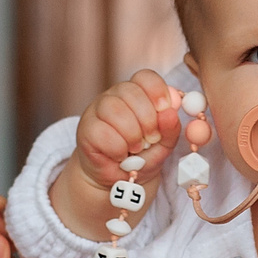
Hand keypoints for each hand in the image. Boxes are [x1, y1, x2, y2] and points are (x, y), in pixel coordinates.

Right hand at [53, 69, 181, 231]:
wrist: (119, 180)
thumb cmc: (141, 157)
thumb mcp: (164, 144)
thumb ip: (170, 128)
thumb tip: (170, 113)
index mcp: (137, 93)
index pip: (145, 78)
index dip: (157, 91)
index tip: (165, 109)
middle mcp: (115, 97)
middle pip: (131, 92)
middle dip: (147, 119)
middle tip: (152, 139)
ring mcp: (97, 110)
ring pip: (114, 110)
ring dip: (132, 134)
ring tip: (135, 148)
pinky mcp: (86, 129)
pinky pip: (102, 131)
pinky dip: (117, 147)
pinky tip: (120, 155)